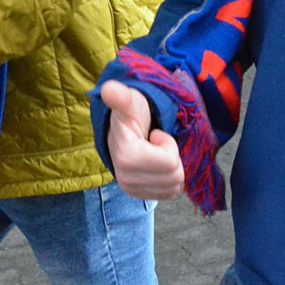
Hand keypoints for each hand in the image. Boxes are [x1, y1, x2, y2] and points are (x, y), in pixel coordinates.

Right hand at [101, 79, 183, 200]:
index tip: (154, 133)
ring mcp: (132, 190)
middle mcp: (126, 179)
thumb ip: (121, 97)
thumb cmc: (131, 113)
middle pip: (174, 177)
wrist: (122, 130)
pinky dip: (168, 178)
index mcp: (126, 158)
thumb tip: (109, 89)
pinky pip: (170, 193)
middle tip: (155, 143)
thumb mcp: (130, 102)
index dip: (167, 143)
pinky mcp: (140, 196)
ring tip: (155, 152)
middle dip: (171, 156)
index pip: (170, 163)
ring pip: (174, 186)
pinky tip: (156, 165)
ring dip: (170, 166)